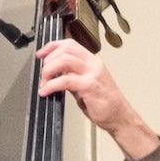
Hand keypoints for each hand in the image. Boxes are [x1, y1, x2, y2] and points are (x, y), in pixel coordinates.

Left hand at [35, 39, 159, 159]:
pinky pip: (65, 80)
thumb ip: (72, 76)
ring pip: (64, 60)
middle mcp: (93, 63)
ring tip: (44, 84)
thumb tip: (54, 73)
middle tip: (43, 76)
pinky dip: (51, 85)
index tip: (40, 54)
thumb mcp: (85, 84)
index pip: (69, 44)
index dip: (52, 47)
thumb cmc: (103, 103)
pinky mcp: (90, 86)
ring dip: (48, 71)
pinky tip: (46, 91)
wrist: (119, 116)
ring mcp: (92, 73)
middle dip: (48, 61)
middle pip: (65, 49)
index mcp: (91, 61)